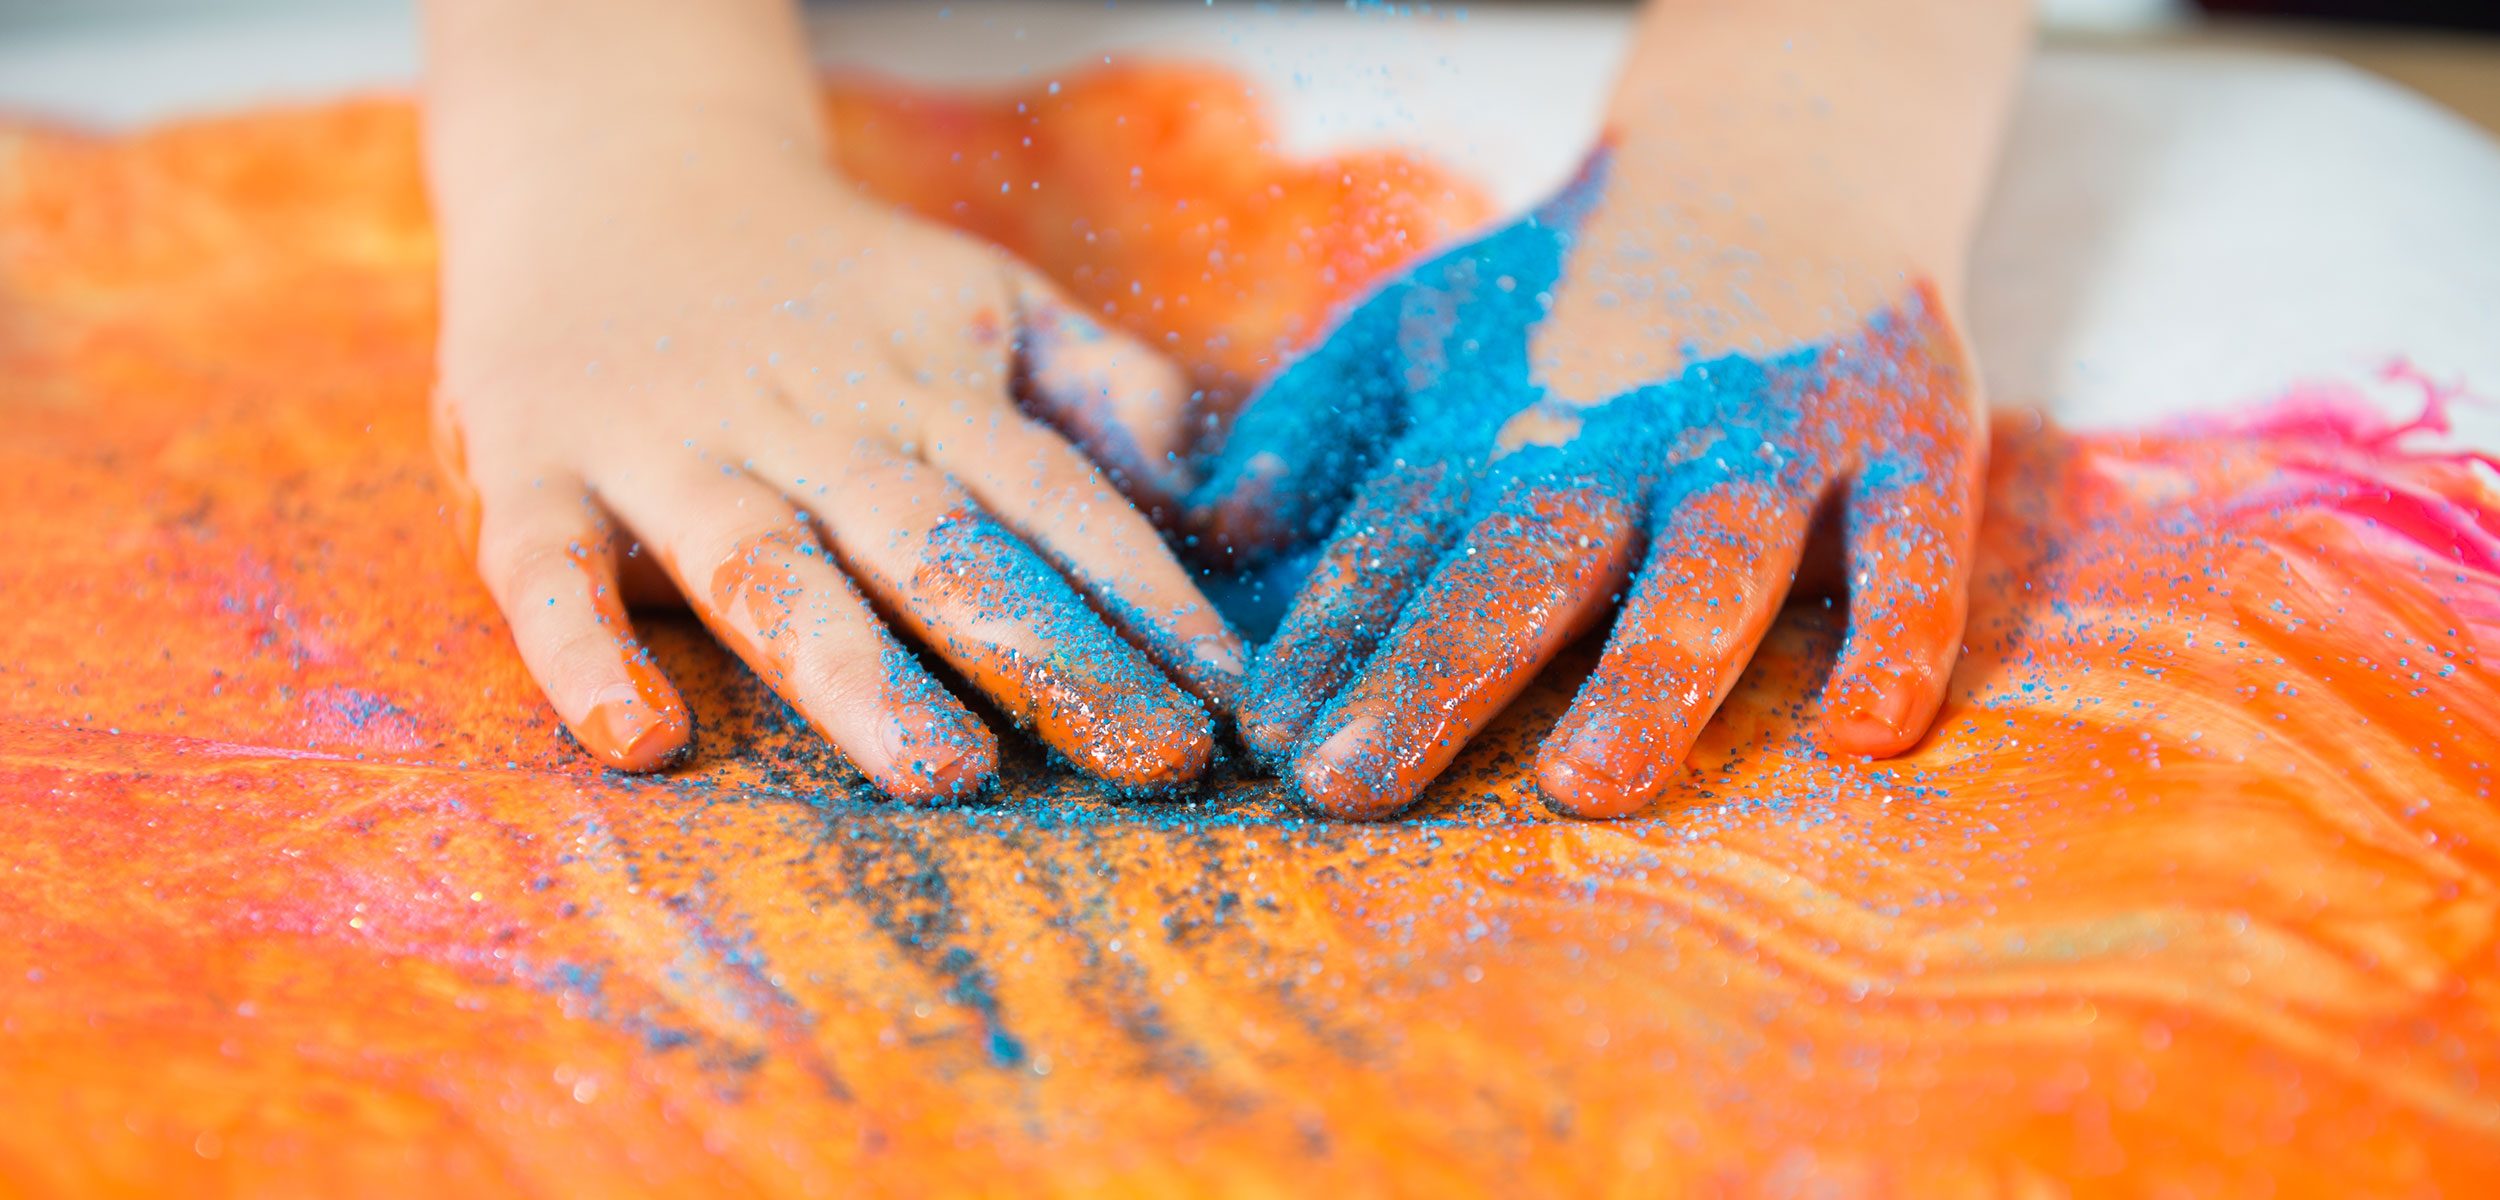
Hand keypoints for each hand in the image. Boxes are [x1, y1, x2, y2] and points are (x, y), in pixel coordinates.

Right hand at [432, 125, 1244, 800]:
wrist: (610, 167)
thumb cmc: (831, 280)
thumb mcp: (983, 298)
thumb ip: (1101, 385)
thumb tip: (1204, 491)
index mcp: (928, 395)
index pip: (1057, 497)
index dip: (1147, 590)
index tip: (1232, 693)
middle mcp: (812, 427)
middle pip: (939, 544)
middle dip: (1047, 648)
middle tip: (1148, 754)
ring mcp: (669, 451)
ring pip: (769, 566)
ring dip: (855, 668)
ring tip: (941, 771)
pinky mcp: (534, 472)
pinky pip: (548, 571)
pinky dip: (585, 652)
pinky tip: (643, 739)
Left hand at [1192, 151, 1984, 818]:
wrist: (1781, 157)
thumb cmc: (1570, 295)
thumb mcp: (1421, 323)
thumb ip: (1316, 420)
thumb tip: (1221, 526)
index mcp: (1505, 411)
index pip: (1402, 532)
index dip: (1330, 632)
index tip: (1265, 739)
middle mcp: (1633, 424)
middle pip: (1527, 556)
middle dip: (1435, 668)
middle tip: (1351, 784)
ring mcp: (1777, 430)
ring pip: (1713, 561)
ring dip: (1650, 671)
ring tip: (1585, 784)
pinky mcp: (1912, 429)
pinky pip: (1916, 544)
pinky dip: (1899, 630)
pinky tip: (1862, 735)